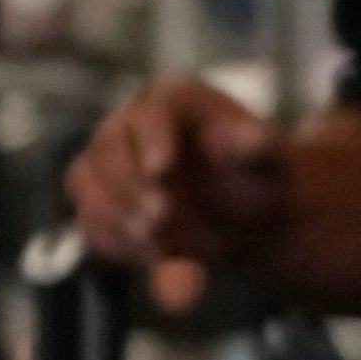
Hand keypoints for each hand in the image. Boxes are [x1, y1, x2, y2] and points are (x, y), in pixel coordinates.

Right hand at [68, 81, 291, 272]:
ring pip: (86, 183)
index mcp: (174, 102)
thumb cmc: (262, 178)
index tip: (161, 169)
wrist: (249, 215)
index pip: (150, 112)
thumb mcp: (274, 162)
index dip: (152, 140)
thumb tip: (249, 141)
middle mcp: (130, 125)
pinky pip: (90, 219)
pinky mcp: (100, 201)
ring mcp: (107, 162)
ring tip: (159, 246)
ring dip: (117, 216)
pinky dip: (117, 241)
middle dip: (130, 187)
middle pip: (108, 149)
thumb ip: (261, 151)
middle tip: (160, 218)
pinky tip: (154, 257)